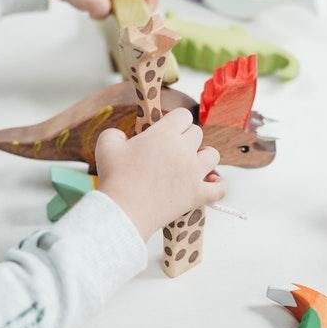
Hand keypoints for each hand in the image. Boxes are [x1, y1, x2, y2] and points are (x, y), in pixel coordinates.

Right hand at [95, 109, 226, 241]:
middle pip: (197, 133)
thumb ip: (115, 133)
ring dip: (204, 157)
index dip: (175, 121)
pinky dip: (218, 186)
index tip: (167, 129)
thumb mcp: (107, 145)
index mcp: (164, 134)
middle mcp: (184, 150)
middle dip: (186, 138)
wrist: (123, 211)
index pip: (183, 115)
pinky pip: (219, 188)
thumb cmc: (115, 178)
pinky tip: (211, 183)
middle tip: (172, 149)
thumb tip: (123, 136)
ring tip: (192, 163)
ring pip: (213, 155)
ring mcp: (194, 173)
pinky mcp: (197, 194)